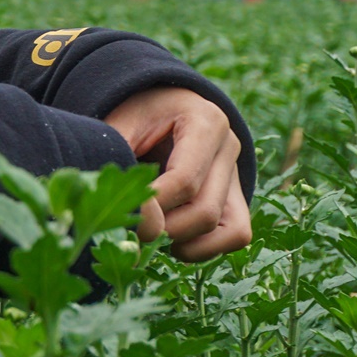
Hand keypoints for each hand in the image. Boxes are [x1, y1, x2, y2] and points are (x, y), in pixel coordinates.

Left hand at [103, 86, 250, 262]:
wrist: (157, 107)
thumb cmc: (135, 116)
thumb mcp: (122, 123)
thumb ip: (117, 157)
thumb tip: (128, 213)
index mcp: (205, 121)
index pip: (184, 180)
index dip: (152, 207)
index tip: (123, 216)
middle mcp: (230, 147)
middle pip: (205, 210)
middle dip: (164, 229)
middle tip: (130, 229)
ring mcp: (237, 174)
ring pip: (225, 228)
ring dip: (182, 242)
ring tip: (147, 233)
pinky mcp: (238, 197)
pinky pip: (236, 235)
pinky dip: (204, 249)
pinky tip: (170, 242)